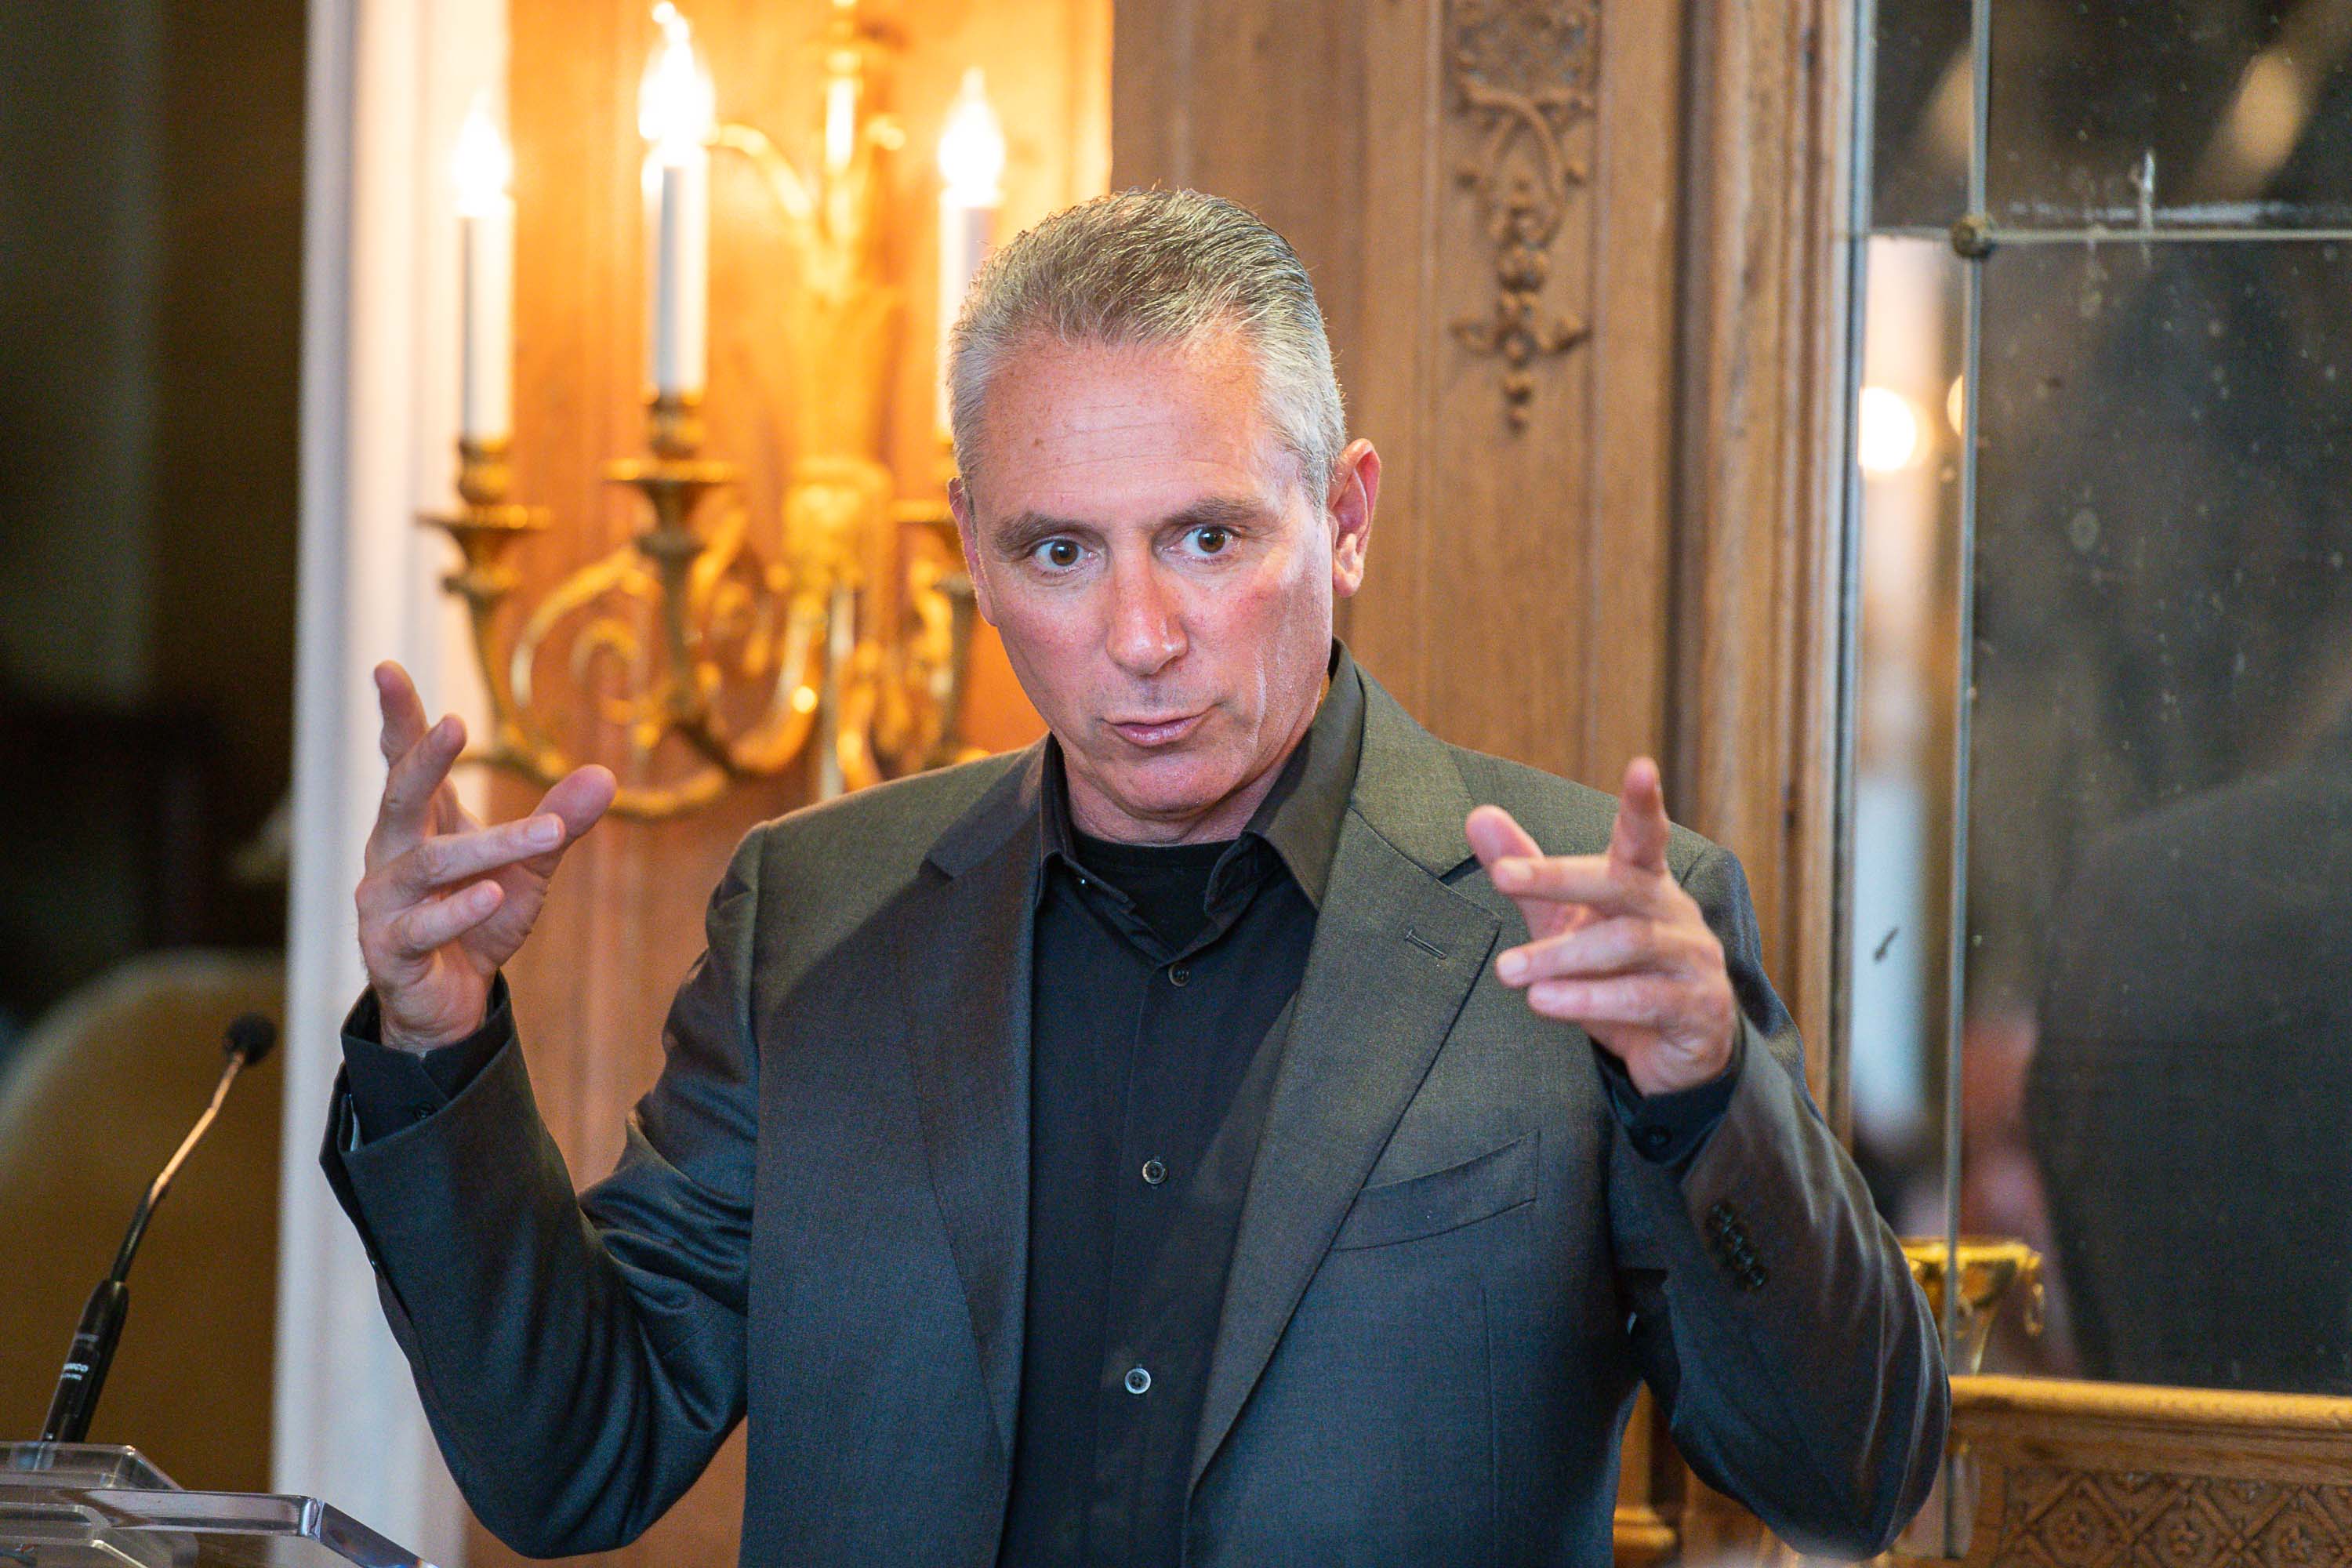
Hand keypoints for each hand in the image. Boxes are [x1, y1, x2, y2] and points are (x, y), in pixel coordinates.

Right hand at [354, 661, 615, 1050]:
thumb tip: (603, 775)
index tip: (387, 668)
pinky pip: (422, 928)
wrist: (452, 998)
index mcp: (420, 822)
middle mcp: (391, 853)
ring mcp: (384, 902)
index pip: (403, 760)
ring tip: (542, 833)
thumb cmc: (480, 918)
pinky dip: (458, 912)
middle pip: (400, 796)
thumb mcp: (528, 867)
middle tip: (453, 722)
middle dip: (424, 760)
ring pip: (429, 865)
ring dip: (486, 848)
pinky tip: (492, 896)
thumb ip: (558, 824)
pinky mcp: (390, 949)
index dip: (397, 716)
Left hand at [1466, 757, 1736, 1095]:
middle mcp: (1674, 913)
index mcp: (1646, 883)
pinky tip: (1544, 1003)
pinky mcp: (1696, 1009)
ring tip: (1507, 971)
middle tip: (1503, 876)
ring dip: (1562, 956)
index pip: (1645, 835)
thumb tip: (1477, 815)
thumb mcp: (1567, 920)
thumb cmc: (1617, 971)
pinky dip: (1589, 1001)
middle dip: (1559, 877)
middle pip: (1622, 883)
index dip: (1644, 803)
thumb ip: (1528, 875)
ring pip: (1628, 943)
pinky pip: (1642, 999)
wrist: (1677, 1050)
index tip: (1642, 766)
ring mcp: (1692, 960)